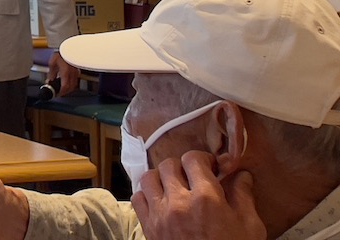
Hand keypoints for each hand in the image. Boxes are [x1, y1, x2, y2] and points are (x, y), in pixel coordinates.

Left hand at [47, 51, 79, 96]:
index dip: (61, 92)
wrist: (68, 47)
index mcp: (65, 72)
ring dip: (68, 89)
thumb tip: (49, 81)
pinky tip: (67, 82)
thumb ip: (51, 74)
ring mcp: (76, 72)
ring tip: (62, 89)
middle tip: (59, 93)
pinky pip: (75, 80)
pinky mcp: (77, 70)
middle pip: (71, 88)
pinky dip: (71, 84)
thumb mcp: (52, 63)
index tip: (56, 94)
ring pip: (74, 85)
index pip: (65, 86)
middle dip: (64, 92)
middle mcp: (72, 73)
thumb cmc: (60, 53)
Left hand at [132, 152, 265, 239]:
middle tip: (193, 178)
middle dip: (182, 167)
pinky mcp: (149, 227)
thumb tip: (242, 174)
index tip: (210, 167)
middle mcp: (179, 202)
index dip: (202, 159)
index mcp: (206, 198)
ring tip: (174, 187)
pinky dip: (147, 195)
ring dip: (161, 178)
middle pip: (168, 165)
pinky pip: (138, 199)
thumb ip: (243, 197)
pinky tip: (161, 202)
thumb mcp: (250, 227)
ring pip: (149, 178)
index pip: (193, 159)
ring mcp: (160, 214)